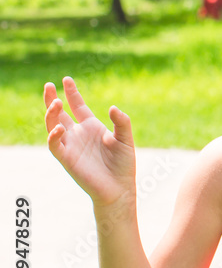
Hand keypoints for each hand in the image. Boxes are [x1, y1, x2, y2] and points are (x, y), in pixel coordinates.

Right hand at [44, 77, 136, 208]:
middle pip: (60, 113)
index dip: (71, 93)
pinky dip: (54, 135)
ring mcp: (71, 145)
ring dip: (52, 113)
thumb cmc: (123, 164)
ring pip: (53, 126)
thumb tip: (112, 108)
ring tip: (56, 102)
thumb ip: (122, 122)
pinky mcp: (66, 158)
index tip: (66, 79)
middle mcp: (78, 134)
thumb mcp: (126, 139)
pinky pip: (54, 145)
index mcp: (92, 127)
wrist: (119, 188)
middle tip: (49, 85)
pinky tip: (60, 128)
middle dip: (52, 99)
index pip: (77, 106)